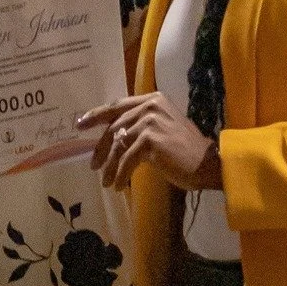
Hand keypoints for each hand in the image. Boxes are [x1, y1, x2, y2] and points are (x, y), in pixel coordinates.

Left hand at [80, 92, 220, 190]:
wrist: (206, 163)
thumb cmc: (184, 150)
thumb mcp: (160, 129)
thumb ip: (138, 126)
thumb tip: (111, 137)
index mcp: (152, 99)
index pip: (117, 105)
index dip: (96, 115)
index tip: (79, 124)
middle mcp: (150, 105)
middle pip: (114, 126)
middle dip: (101, 148)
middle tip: (93, 165)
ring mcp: (151, 121)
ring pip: (119, 146)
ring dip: (110, 167)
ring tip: (107, 182)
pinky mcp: (150, 139)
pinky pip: (127, 159)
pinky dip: (121, 174)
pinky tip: (118, 185)